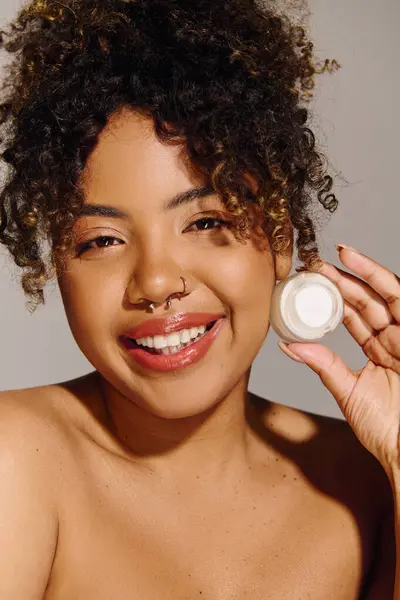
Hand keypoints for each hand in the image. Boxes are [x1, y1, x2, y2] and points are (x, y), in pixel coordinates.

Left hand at [279, 244, 399, 474]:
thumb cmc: (388, 429)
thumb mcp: (349, 391)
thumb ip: (324, 366)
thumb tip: (290, 346)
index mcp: (379, 352)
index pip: (355, 316)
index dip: (335, 297)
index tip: (311, 282)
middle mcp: (395, 340)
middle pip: (369, 301)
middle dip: (344, 280)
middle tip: (318, 265)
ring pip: (386, 296)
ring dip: (363, 273)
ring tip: (339, 256)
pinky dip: (384, 282)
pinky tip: (365, 267)